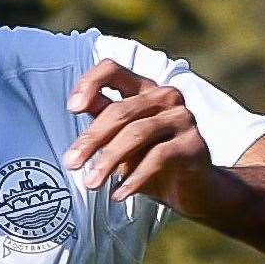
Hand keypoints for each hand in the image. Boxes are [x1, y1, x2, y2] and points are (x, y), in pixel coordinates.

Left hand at [63, 60, 214, 210]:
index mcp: (143, 89)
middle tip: (71, 163)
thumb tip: (77, 105)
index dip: (89, 83)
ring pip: (137, 133)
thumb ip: (102, 119)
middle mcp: (165, 97)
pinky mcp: (193, 144)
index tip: (72, 109)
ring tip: (92, 183)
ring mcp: (182, 118)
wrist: (191, 189)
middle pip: (119, 111)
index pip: (112, 70)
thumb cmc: (149, 159)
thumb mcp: (120, 138)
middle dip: (91, 139)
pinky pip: (158, 158)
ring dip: (109, 160)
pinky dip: (134, 178)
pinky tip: (118, 194)